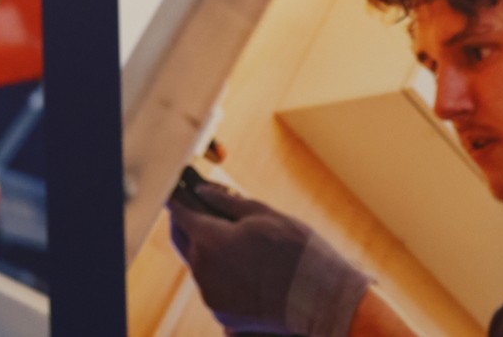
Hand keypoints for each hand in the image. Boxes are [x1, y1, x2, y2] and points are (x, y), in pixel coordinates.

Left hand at [166, 183, 370, 336]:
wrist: (324, 302)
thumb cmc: (298, 252)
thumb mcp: (264, 214)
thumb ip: (226, 200)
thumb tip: (201, 190)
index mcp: (210, 240)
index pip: (179, 213)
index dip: (178, 198)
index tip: (179, 190)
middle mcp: (202, 269)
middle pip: (181, 238)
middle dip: (185, 222)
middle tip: (198, 209)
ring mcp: (210, 294)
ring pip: (195, 263)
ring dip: (203, 248)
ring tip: (229, 238)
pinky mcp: (221, 312)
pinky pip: (210, 285)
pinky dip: (217, 272)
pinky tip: (240, 265)